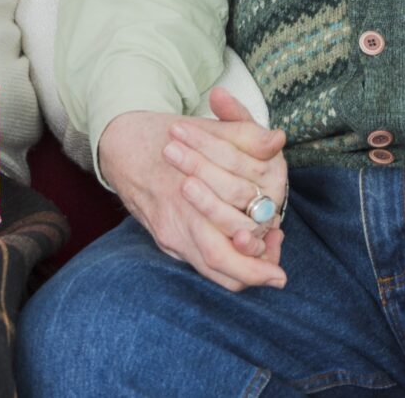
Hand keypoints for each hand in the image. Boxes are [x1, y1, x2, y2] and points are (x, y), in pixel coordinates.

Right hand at [98, 89, 288, 292]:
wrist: (124, 147)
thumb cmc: (170, 136)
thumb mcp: (210, 130)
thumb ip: (245, 136)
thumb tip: (278, 141)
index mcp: (190, 189)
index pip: (233, 227)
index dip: (258, 241)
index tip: (280, 240)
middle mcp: (178, 217)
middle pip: (219, 258)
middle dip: (253, 270)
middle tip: (278, 275)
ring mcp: (170, 232)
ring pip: (210, 269)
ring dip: (241, 273)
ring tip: (267, 271)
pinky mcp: (166, 239)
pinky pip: (199, 263)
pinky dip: (223, 265)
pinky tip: (242, 253)